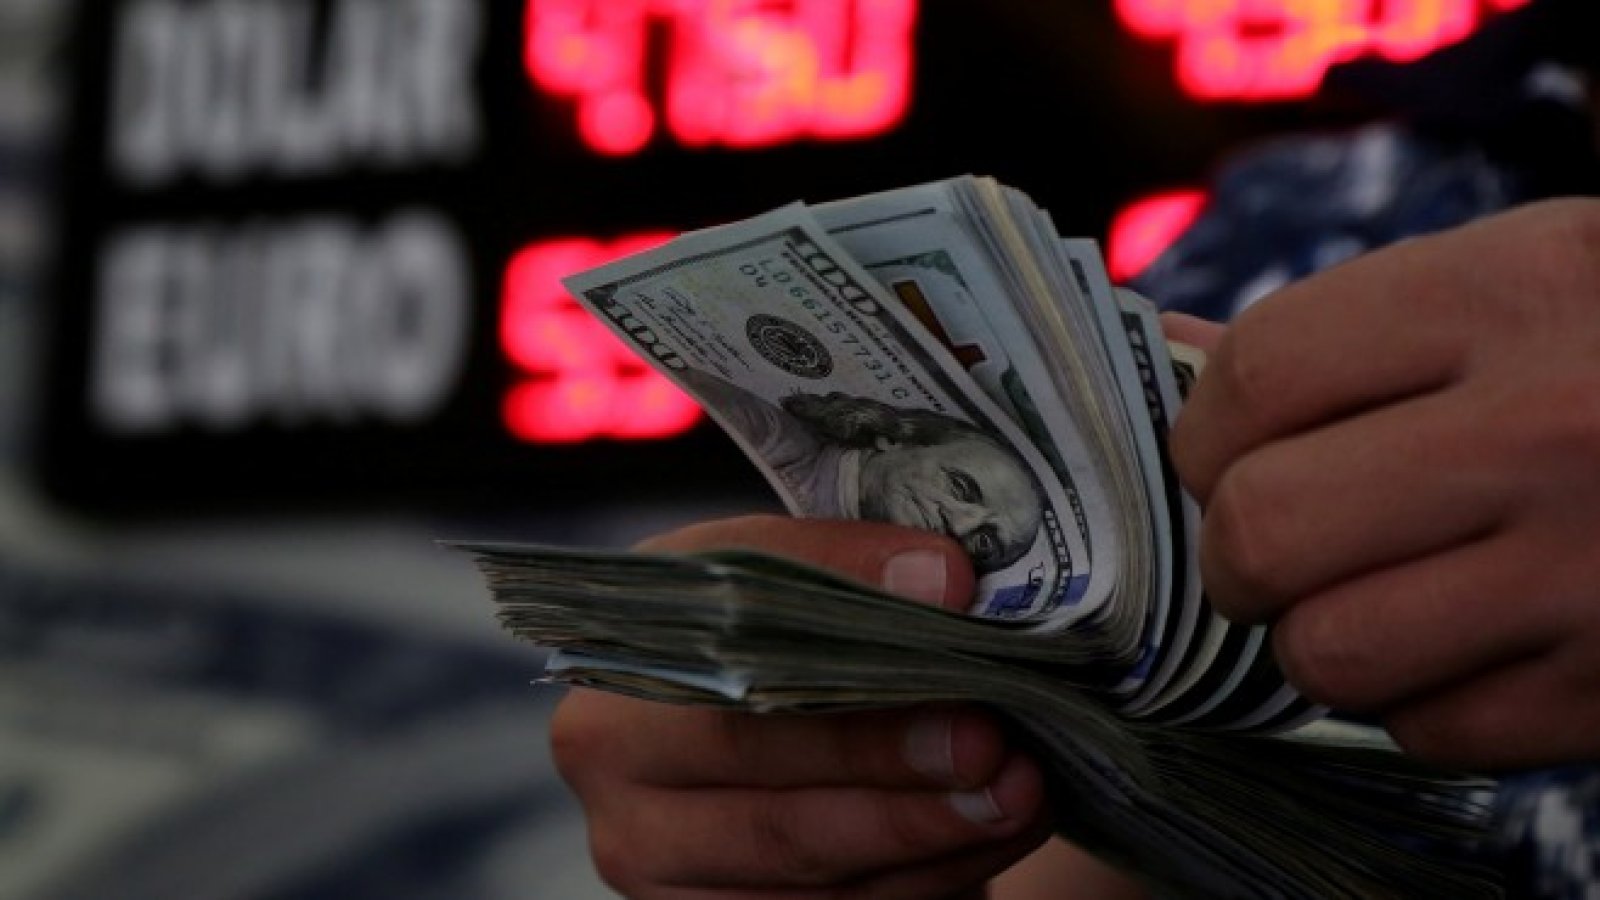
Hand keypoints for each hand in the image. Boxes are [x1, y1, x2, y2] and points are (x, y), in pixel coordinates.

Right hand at [550, 516, 1051, 898]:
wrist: (771, 743)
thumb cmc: (779, 645)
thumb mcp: (792, 581)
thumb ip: (851, 570)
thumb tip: (941, 581)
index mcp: (618, 643)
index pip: (723, 635)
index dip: (838, 624)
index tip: (951, 607)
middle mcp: (608, 759)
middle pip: (750, 760)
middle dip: (886, 755)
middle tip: (991, 738)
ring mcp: (647, 856)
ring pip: (798, 857)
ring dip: (928, 827)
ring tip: (1020, 788)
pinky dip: (929, 876)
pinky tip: (995, 831)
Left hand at [1170, 199, 1599, 770]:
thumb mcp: (1509, 281)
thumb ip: (1344, 330)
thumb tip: (1172, 362)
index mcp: (1508, 296)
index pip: (1258, 376)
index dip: (1205, 431)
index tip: (1220, 454)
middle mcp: (1548, 431)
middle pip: (1266, 529)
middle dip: (1235, 551)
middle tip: (1268, 544)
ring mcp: (1589, 573)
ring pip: (1330, 652)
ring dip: (1314, 636)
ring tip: (1362, 593)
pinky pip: (1427, 732)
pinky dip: (1412, 702)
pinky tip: (1457, 642)